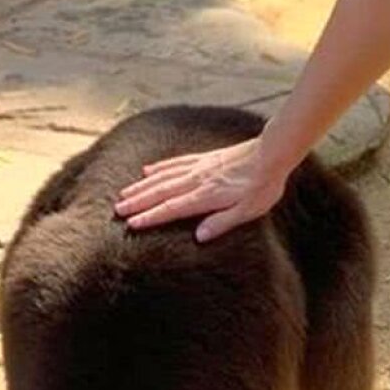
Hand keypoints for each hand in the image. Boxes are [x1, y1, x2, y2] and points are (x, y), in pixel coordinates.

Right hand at [113, 137, 288, 242]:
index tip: (131, 224)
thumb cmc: (263, 185)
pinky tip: (148, 170)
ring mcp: (200, 166)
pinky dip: (160, 166)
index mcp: (207, 195)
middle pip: (162, 191)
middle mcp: (198, 179)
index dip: (151, 216)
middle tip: (117, 210)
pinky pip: (177, 162)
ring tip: (124, 192)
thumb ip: (223, 222)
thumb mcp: (249, 210)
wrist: (272, 152)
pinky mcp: (205, 157)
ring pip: (164, 176)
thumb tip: (199, 236)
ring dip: (143, 185)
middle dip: (138, 201)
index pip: (172, 208)